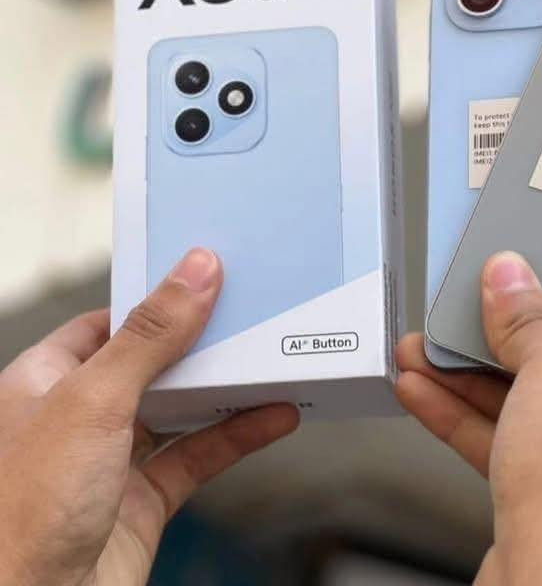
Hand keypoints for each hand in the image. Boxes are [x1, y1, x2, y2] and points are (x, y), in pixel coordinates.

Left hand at [0, 248, 298, 585]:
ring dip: (226, 389)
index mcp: (43, 382)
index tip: (203, 275)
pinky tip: (274, 416)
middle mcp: (76, 419)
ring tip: (272, 357)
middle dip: (199, 341)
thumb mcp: (93, 401)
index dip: (153, 299)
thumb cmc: (24, 512)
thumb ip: (150, 335)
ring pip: (179, 410)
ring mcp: (110, 462)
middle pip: (149, 363)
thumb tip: (195, 269)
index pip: (105, 323)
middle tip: (249, 311)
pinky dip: (238, 436)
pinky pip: (198, 457)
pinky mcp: (141, 503)